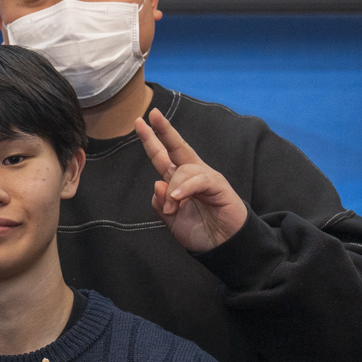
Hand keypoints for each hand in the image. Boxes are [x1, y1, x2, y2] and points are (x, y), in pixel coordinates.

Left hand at [135, 109, 248, 252]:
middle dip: (164, 131)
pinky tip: (178, 199)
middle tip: (152, 116)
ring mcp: (206, 178)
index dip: (152, 140)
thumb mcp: (171, 219)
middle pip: (177, 147)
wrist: (221, 245)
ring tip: (172, 208)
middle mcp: (192, 174)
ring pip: (183, 169)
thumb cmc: (199, 230)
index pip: (163, 155)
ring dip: (172, 190)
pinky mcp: (218, 185)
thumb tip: (157, 183)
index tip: (140, 122)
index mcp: (178, 180)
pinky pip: (199, 180)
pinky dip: (186, 188)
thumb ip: (160, 203)